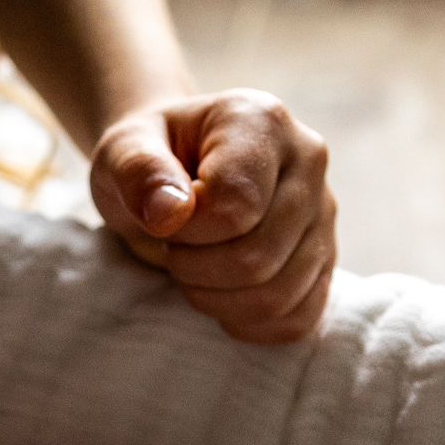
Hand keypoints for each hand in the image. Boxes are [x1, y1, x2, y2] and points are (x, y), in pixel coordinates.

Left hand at [91, 89, 336, 344]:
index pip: (236, 207)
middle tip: (173, 251)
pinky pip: (298, 317)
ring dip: (218, 300)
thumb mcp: (121, 153)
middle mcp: (307, 161)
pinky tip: (222, 297)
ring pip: (279, 295)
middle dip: (197, 271)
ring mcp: (323, 212)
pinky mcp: (323, 258)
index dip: (187, 233)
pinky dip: (250, 322)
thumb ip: (138, 172)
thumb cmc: (146, 163)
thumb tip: (171, 212)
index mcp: (261, 122)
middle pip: (259, 257)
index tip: (165, 219)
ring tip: (194, 270)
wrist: (171, 174)